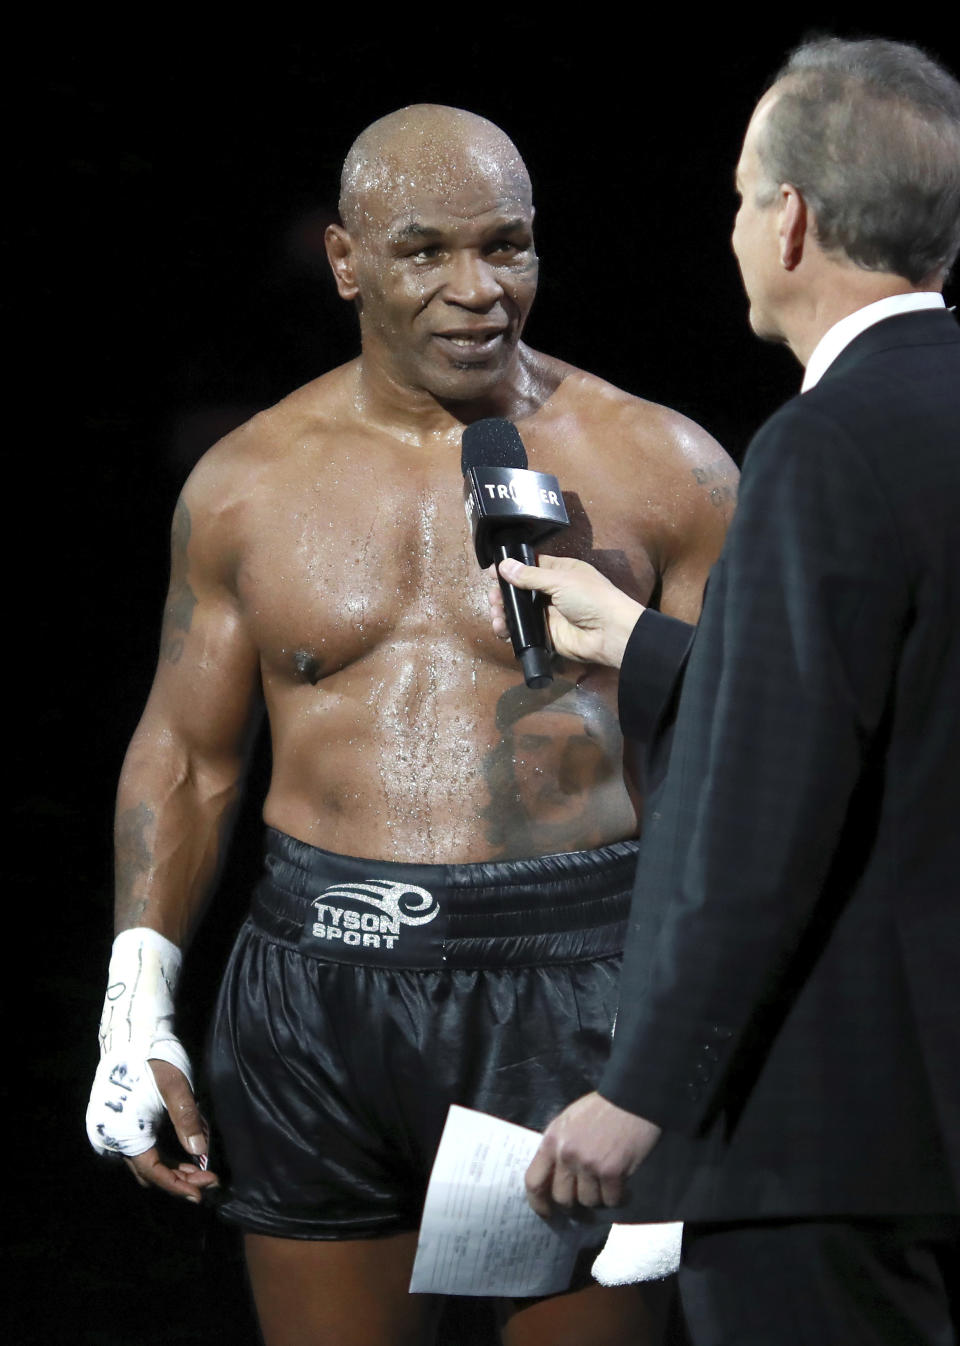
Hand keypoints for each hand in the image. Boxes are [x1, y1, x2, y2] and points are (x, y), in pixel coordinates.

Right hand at [124, 1060, 219, 1202]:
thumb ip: (187, 1122)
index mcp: (124, 1133)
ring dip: (172, 1168)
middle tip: (208, 1179)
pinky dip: (163, 1155)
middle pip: (149, 1171)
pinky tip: (184, 1155)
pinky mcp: (120, 1123)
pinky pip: (142, 1148)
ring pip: (146, 1161)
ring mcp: (114, 1131)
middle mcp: (113, 1138)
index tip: (202, 1193)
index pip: (153, 1172)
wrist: (133, 1034)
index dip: (178, 1185)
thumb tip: (200, 1152)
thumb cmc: (154, 1059)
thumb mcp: (176, 1089)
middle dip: (179, 1179)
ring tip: (200, 1170)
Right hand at [488, 555, 643, 667]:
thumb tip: (503, 565)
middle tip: (493, 598)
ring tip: (496, 613)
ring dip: (504, 612)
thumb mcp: (561, 580)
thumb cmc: (590, 598)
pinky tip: (501, 629)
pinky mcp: (545, 634)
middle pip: (520, 590)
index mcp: (561, 572)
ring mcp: (548, 614)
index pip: (531, 565)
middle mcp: (553, 591)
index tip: (492, 572)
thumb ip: (530, 575)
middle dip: (504, 593)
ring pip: (519, 611)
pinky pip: (523, 630)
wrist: (610, 633)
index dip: (512, 568)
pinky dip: (510, 630)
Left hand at [525, 1092, 660, 1218]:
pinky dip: (619, 1198)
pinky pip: (611, 1200)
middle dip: (575, 1205)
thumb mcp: (568, 1121)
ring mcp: (588, 1164)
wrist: (631, 1097)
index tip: (548, 1213)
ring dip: (599, 1199)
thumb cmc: (600, 1108)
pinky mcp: (611, 1171)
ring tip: (609, 1187)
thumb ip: (558, 1147)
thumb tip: (555, 1177)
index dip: (539, 1203)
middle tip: (587, 1203)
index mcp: (552, 1140)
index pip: (534, 1181)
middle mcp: (566, 1154)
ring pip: (588, 1202)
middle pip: (562, 1198)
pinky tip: (624, 1189)